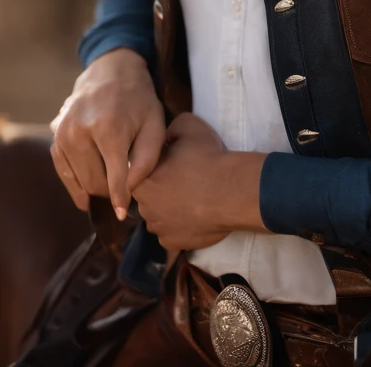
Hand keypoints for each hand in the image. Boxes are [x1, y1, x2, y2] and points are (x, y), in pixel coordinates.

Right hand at [50, 48, 164, 219]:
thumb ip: (146, 161)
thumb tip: (128, 192)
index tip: (123, 215)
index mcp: (109, 128)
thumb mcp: (155, 124)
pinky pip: (63, 171)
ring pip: (79, 180)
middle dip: (110, 192)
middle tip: (124, 190)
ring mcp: (63, 132)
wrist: (111, 70)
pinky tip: (86, 192)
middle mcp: (80, 131)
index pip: (113, 178)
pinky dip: (75, 184)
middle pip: (94, 182)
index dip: (120, 200)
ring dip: (94, 188)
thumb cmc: (139, 99)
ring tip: (110, 185)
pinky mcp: (55, 134)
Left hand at [132, 112, 265, 250]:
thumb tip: (167, 137)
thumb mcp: (188, 126)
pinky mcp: (173, 243)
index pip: (138, 173)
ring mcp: (158, 227)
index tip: (172, 164)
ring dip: (169, 208)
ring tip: (191, 198)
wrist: (232, 191)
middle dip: (160, 189)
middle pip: (147, 196)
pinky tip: (195, 213)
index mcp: (142, 179)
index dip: (156, 167)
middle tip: (183, 180)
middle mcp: (144, 206)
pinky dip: (180, 225)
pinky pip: (171, 233)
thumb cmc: (208, 158)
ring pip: (158, 216)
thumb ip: (170, 129)